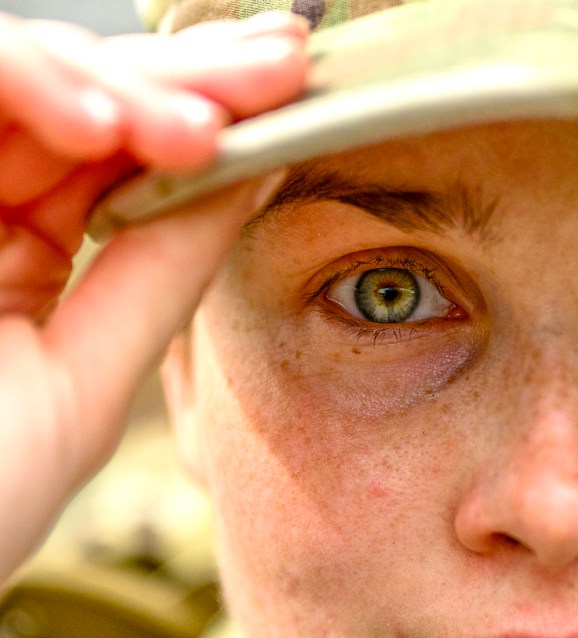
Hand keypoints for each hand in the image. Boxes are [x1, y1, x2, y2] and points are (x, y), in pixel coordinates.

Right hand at [0, 11, 307, 581]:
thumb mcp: (82, 381)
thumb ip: (156, 274)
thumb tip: (251, 175)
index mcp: (20, 253)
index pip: (122, 161)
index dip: (208, 120)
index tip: (296, 98)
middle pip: (83, 100)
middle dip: (188, 77)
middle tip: (282, 62)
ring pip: (21, 73)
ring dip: (121, 86)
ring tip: (202, 128)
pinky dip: (24, 83)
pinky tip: (101, 128)